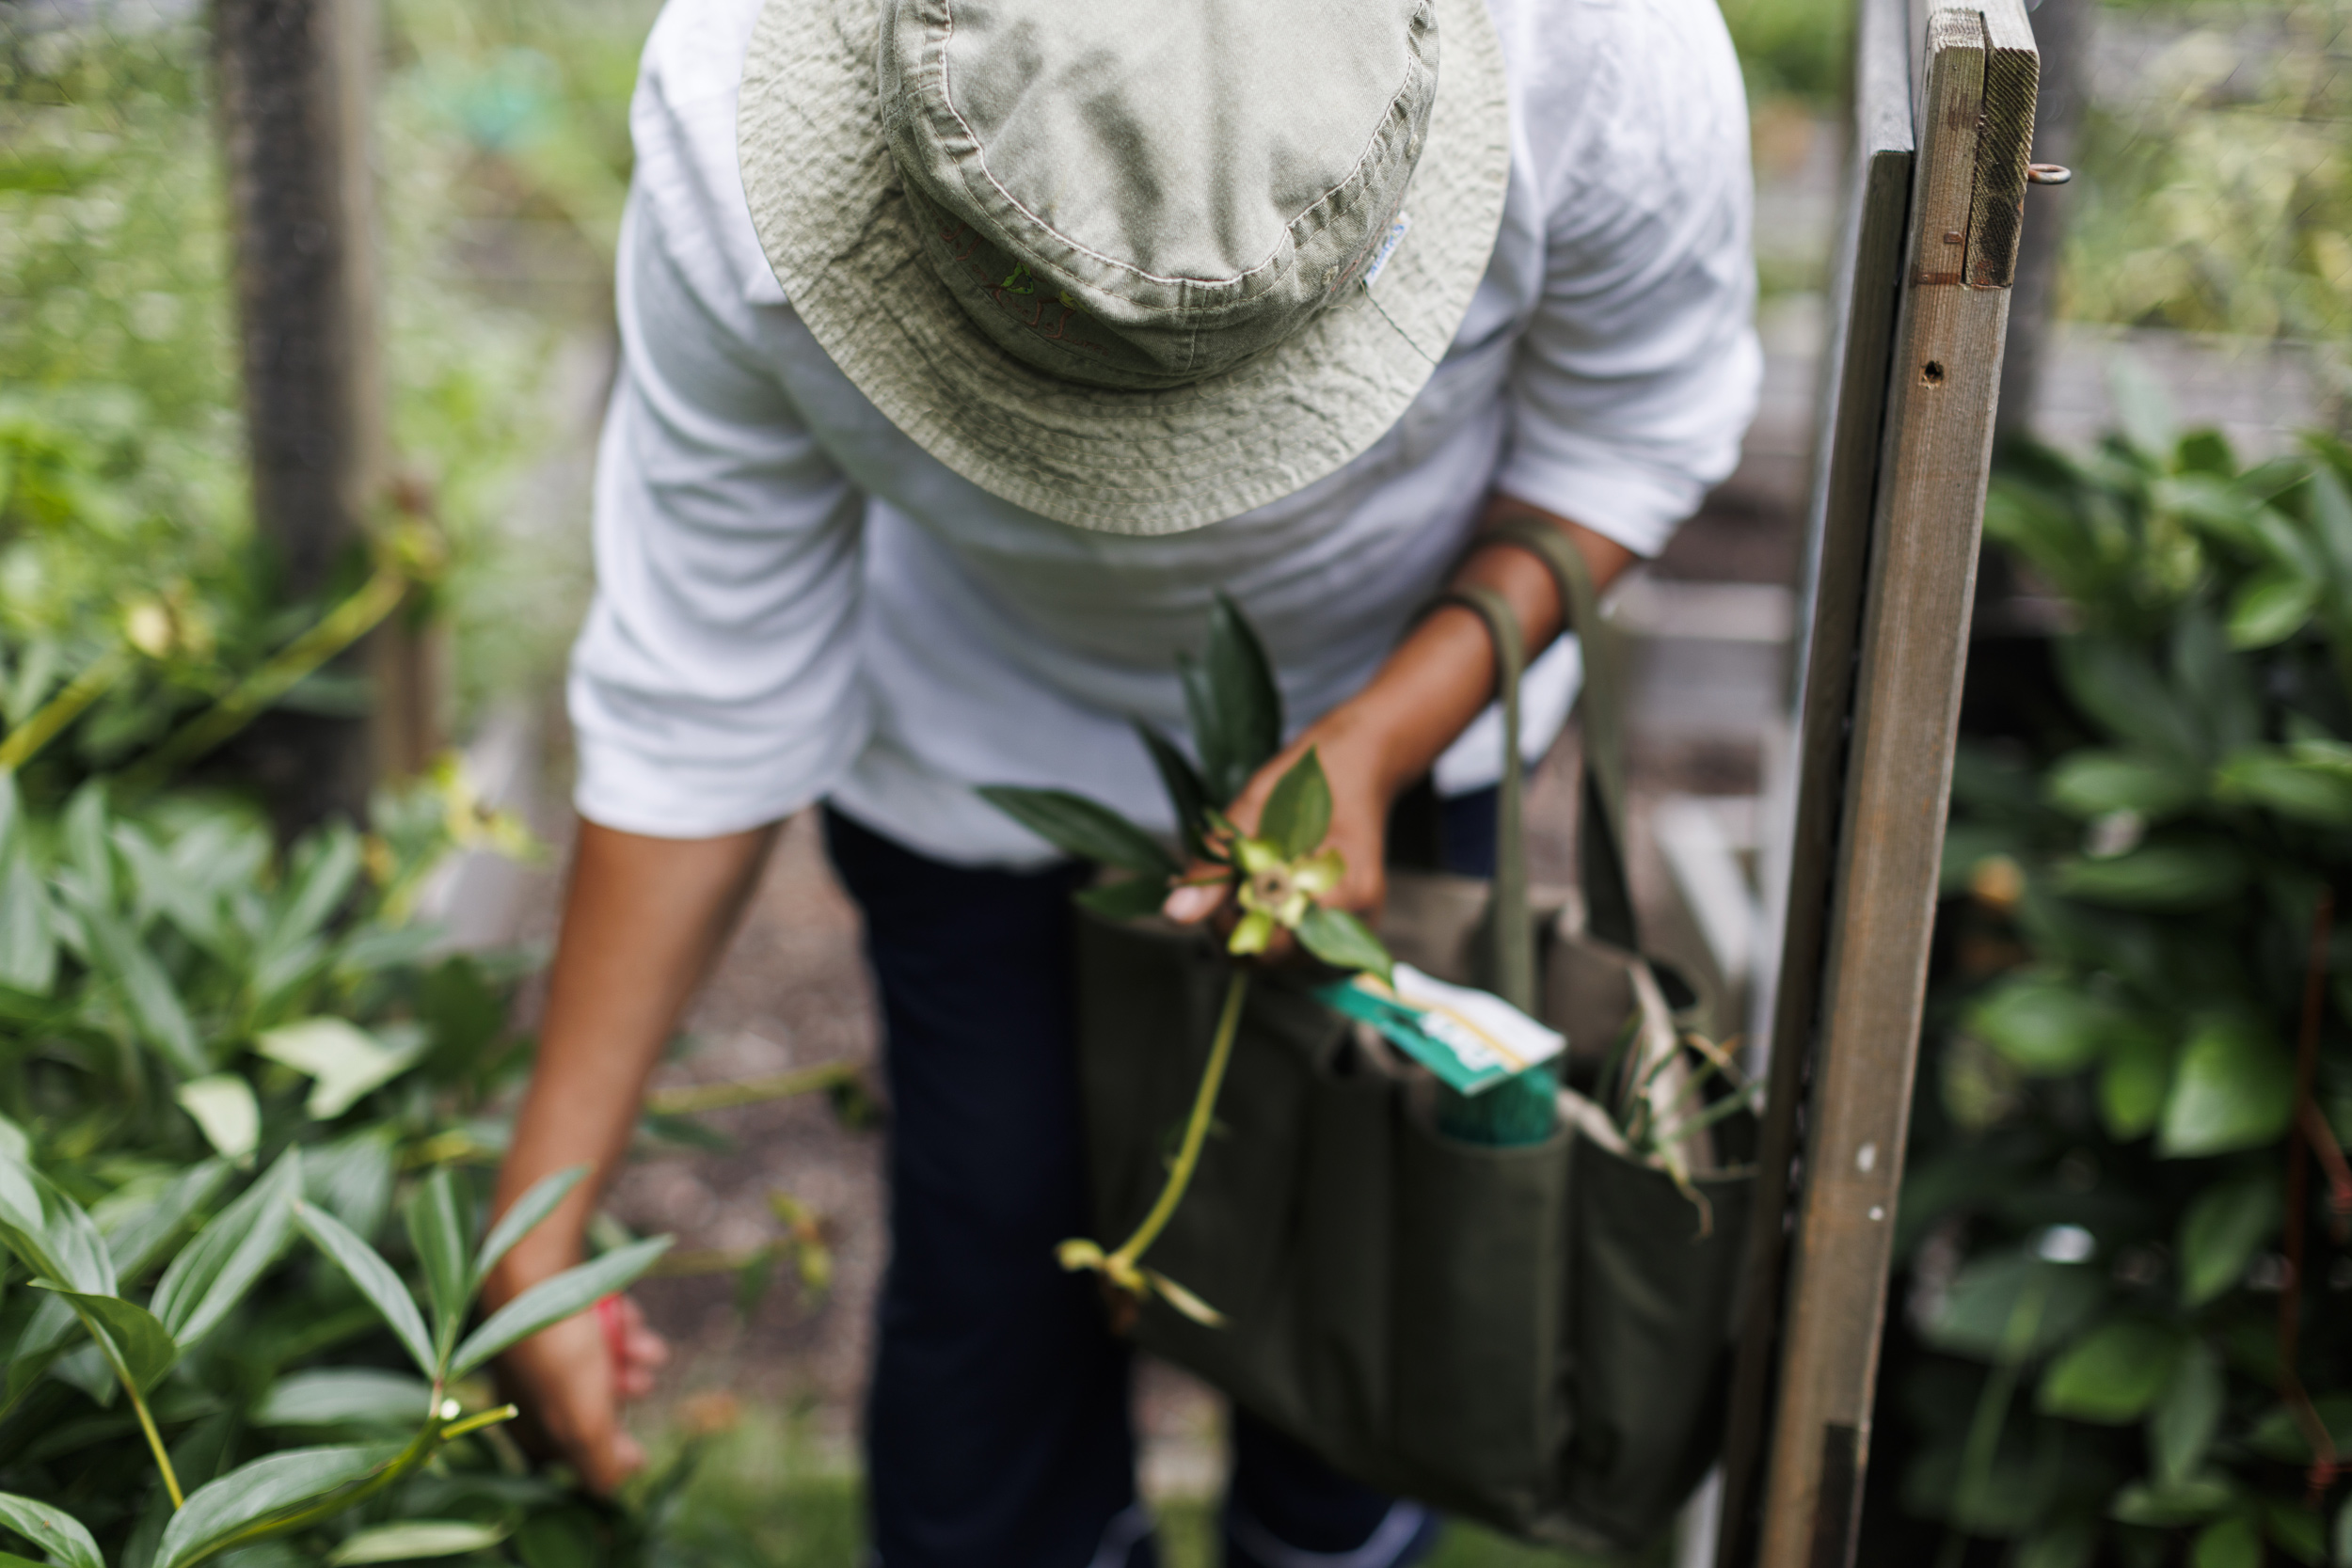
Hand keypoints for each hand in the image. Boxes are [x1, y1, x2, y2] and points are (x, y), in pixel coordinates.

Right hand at [493, 1290, 669, 1493]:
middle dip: (622, 1401)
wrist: (537, 1273)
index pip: (567, 1456)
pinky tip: (635, 1322)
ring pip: (597, 1365)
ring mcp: (540, 1349)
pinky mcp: (556, 1312)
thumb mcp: (583, 1422)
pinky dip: (622, 1328)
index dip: (606, 1457)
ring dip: (630, 1362)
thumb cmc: (559, 1354)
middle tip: (643, 1388)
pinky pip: (596, 1328)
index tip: (639, 1454)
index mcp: (523, 1424)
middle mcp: (528, 1390)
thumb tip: (611, 1492)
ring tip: (648, 1353)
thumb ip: (598, 1465)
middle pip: (586, 1407)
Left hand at [1159, 494, 1635, 953]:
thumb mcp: (1252, 807)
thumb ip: (1215, 864)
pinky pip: (1294, 948)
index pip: (1277, 941)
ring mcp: (1356, 928)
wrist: (1361, 761)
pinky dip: (1266, 927)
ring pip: (1282, 961)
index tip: (1215, 889)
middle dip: (1236, 930)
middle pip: (1277, 962)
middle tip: (1218, 885)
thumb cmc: (1313, 773)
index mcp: (1347, 889)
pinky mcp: (1345, 928)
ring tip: (1239, 885)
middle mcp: (1359, 920)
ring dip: (1248, 930)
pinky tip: (1258, 894)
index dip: (1234, 922)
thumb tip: (1175, 912)